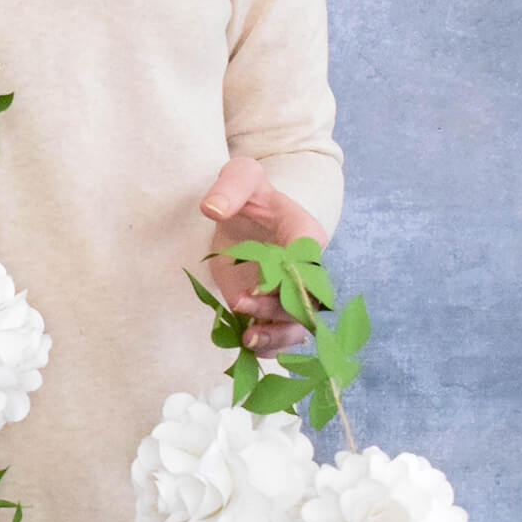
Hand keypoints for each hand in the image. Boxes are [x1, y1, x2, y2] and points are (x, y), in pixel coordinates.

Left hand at [199, 156, 328, 357]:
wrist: (243, 214)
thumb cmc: (248, 192)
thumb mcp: (240, 176)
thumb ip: (230, 187)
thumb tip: (213, 208)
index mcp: (305, 234)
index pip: (308, 258)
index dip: (291, 274)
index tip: (260, 282)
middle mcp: (306, 268)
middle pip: (307, 298)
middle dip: (278, 308)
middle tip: (241, 303)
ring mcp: (290, 292)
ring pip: (298, 324)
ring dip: (275, 335)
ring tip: (248, 339)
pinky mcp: (272, 308)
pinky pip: (280, 335)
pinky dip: (267, 346)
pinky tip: (247, 346)